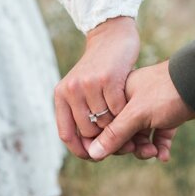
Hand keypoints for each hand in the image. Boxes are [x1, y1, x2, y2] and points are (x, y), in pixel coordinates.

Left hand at [54, 16, 140, 158]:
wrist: (112, 38)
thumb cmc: (100, 69)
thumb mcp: (82, 88)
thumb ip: (80, 113)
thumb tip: (88, 148)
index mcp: (61, 95)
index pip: (66, 134)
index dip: (81, 150)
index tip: (96, 157)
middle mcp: (71, 90)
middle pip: (88, 131)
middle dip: (106, 141)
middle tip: (122, 144)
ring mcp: (89, 84)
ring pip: (104, 122)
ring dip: (119, 128)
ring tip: (129, 127)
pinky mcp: (107, 78)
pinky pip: (118, 109)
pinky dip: (127, 114)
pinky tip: (132, 109)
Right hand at [86, 60, 194, 160]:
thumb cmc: (166, 92)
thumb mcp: (137, 114)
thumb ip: (115, 134)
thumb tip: (93, 153)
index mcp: (119, 94)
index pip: (103, 122)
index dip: (105, 140)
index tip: (113, 151)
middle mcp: (132, 101)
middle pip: (121, 132)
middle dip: (128, 145)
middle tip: (137, 149)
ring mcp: (150, 109)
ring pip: (140, 136)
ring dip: (145, 148)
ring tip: (154, 153)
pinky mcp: (167, 116)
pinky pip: (159, 136)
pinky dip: (160, 146)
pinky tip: (164, 156)